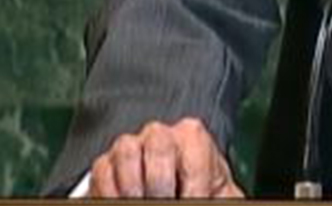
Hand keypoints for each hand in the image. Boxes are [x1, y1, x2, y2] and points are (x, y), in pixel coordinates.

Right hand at [88, 117, 243, 198]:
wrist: (175, 186)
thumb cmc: (199, 187)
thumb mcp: (220, 192)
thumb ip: (227, 196)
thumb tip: (229, 197)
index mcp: (193, 137)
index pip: (194, 157)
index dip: (194, 189)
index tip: (192, 202)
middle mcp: (160, 134)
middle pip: (159, 144)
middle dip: (161, 185)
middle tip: (163, 203)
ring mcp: (130, 146)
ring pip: (127, 152)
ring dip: (133, 188)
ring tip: (142, 203)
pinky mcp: (106, 163)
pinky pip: (102, 172)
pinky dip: (110, 192)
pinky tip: (124, 202)